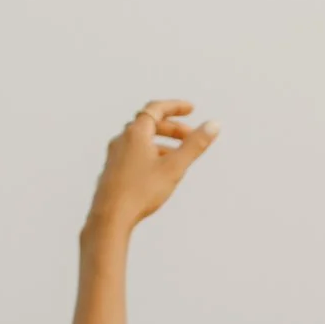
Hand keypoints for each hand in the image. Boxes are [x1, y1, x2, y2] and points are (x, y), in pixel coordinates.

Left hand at [85, 98, 217, 238]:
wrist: (111, 217)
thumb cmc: (141, 191)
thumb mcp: (174, 167)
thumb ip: (195, 145)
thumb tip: (214, 125)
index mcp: (136, 133)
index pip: (156, 109)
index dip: (175, 106)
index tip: (191, 109)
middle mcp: (122, 139)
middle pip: (149, 124)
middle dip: (172, 128)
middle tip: (190, 137)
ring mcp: (115, 155)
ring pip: (141, 140)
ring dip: (162, 142)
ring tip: (178, 156)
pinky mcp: (113, 170)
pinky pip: (134, 153)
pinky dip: (150, 153)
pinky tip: (158, 170)